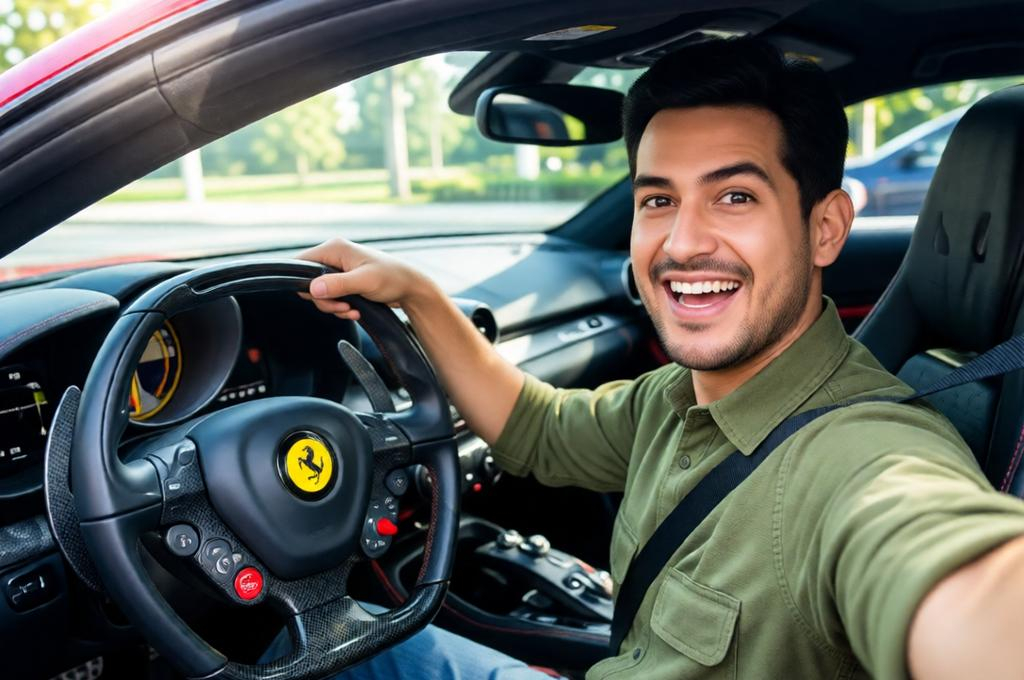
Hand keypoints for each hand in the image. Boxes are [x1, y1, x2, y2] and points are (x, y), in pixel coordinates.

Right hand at [298, 238, 429, 320]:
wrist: (410, 288)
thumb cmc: (392, 278)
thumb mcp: (364, 282)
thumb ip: (338, 284)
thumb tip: (313, 288)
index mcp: (335, 248)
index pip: (301, 262)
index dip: (304, 282)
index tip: (321, 296)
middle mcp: (334, 256)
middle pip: (309, 282)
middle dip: (325, 300)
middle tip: (343, 306)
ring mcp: (339, 270)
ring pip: (320, 293)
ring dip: (334, 306)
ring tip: (353, 310)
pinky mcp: (345, 282)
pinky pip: (332, 298)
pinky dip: (340, 307)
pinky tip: (355, 311)